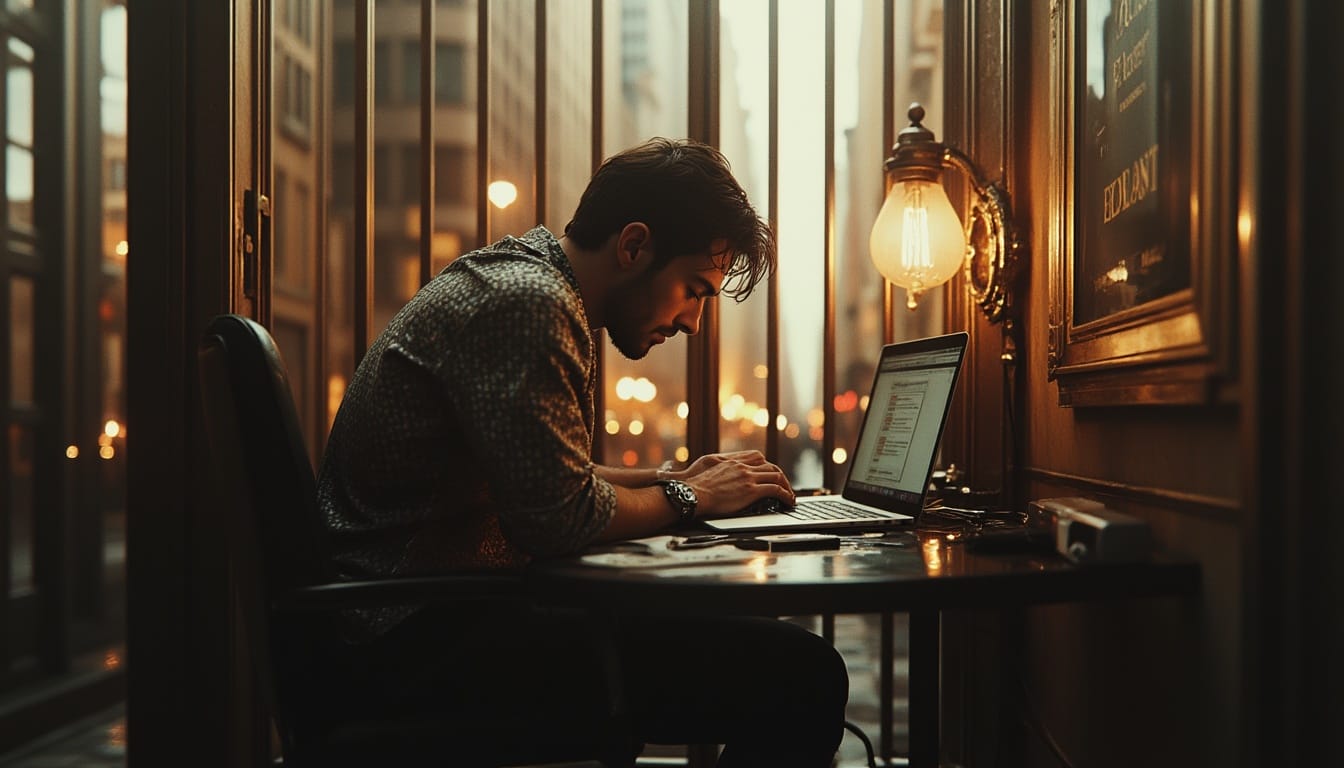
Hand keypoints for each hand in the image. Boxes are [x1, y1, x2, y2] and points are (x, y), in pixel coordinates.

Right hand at [669, 451, 794, 517]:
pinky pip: (776, 490)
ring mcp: (748, 478)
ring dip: (786, 486)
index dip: (767, 467)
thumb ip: (719, 472)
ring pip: (776, 476)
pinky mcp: (752, 491)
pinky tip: (788, 501)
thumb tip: (723, 479)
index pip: (757, 458)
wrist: (693, 494)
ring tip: (790, 496)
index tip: (770, 475)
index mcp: (732, 462)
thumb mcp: (707, 473)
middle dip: (780, 476)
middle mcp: (742, 467)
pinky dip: (786, 495)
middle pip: (770, 466)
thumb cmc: (696, 488)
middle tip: (785, 486)